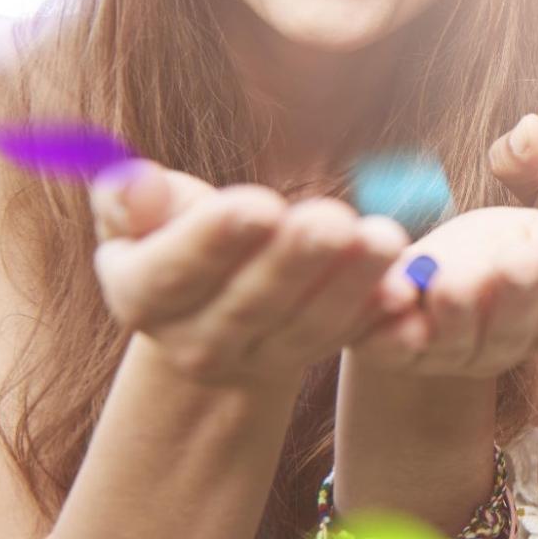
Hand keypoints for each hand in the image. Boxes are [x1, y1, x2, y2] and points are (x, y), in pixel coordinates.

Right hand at [90, 161, 411, 387]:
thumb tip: (135, 181)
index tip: (258, 205)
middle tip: (333, 219)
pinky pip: (348, 335)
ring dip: (351, 282)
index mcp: (142, 297)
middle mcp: (197, 342)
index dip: (214, 241)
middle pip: (250, 303)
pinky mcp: (310, 354)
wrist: (208, 303)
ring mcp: (258, 356)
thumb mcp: (136, 216)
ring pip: (309, 323)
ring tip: (384, 238)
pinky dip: (379, 312)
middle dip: (296, 260)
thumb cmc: (170, 233)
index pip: (175, 273)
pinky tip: (408, 285)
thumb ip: (129, 200)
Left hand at [351, 206, 537, 376]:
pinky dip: (393, 335)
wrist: (414, 275)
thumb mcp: (524, 234)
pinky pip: (393, 350)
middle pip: (511, 334)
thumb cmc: (481, 251)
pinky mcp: (392, 354)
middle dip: (518, 297)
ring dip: (458, 312)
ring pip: (455, 343)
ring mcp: (444, 357)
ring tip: (456, 280)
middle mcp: (495, 351)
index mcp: (537, 327)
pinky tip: (399, 298)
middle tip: (523, 260)